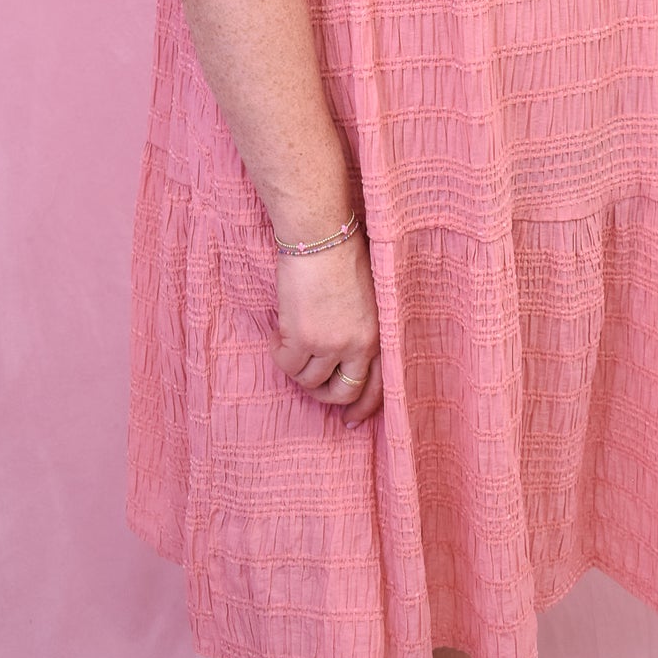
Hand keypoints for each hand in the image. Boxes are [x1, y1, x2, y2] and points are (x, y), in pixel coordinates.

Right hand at [268, 226, 383, 428]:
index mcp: (378, 335)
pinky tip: (279, 333)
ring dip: (297, 367)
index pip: (376, 387)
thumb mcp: (368, 298)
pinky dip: (278, 353)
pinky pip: (284, 364)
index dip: (361, 408)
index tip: (349, 421)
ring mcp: (328, 344)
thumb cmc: (343, 255)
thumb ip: (364, 328)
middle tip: (310, 379)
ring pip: (307, 381)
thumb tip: (347, 356)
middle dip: (323, 393)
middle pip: (340, 393)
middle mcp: (356, 345)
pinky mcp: (300, 338)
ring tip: (292, 340)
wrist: (319, 236)